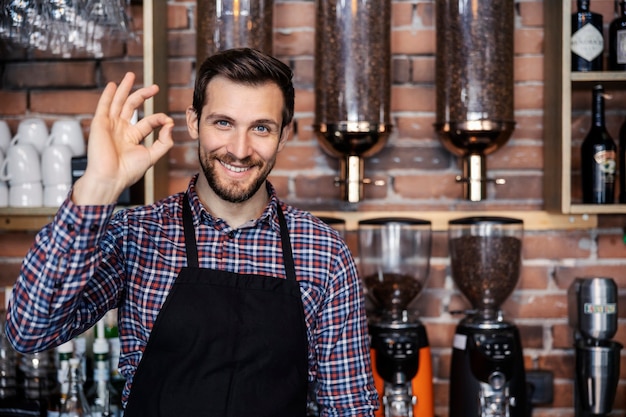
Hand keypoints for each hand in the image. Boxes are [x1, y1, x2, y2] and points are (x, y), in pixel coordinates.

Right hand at [72, 72, 174, 204]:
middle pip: (132, 107)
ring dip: (124, 88)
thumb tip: (170, 126)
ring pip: (118, 102)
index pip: (148, 121)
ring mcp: (110, 125)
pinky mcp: (100, 124)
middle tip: (155, 87)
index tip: (168, 121)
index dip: (159, 119)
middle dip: (143, 95)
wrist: (110, 177)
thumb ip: (164, 142)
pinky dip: (108, 95)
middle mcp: (121, 129)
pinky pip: (104, 106)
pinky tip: (113, 85)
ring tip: (131, 76)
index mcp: (132, 137)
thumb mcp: (151, 156)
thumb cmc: (128, 171)